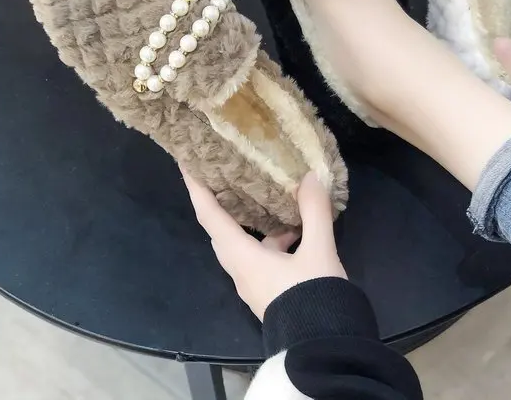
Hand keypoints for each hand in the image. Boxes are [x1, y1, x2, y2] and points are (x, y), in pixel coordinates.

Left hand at [181, 171, 346, 320]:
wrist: (323, 348)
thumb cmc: (312, 297)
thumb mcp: (319, 250)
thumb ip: (314, 210)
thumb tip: (309, 176)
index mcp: (243, 258)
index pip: (210, 216)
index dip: (197, 189)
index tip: (187, 164)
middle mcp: (241, 270)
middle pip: (222, 230)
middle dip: (221, 201)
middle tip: (226, 175)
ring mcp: (254, 284)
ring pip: (246, 245)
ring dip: (255, 222)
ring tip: (272, 197)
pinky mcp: (269, 292)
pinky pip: (262, 257)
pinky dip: (274, 240)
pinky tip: (299, 231)